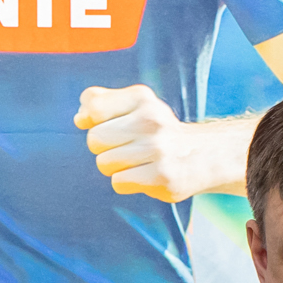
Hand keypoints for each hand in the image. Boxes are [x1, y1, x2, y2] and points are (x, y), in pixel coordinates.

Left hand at [74, 84, 243, 201]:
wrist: (203, 156)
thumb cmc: (158, 131)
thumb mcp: (136, 105)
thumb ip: (101, 101)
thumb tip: (80, 118)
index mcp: (142, 99)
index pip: (94, 108)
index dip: (92, 121)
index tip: (107, 125)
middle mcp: (151, 120)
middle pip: (94, 139)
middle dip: (104, 148)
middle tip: (127, 148)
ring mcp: (158, 149)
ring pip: (104, 163)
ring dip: (114, 168)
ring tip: (137, 162)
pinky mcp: (162, 176)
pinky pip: (118, 183)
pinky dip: (125, 183)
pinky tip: (144, 175)